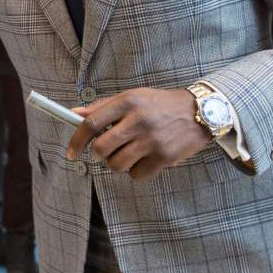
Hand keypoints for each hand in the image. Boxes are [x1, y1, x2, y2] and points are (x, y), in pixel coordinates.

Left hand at [65, 87, 210, 179]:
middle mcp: (139, 120)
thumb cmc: (160, 104)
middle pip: (101, 149)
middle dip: (98, 155)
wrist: (201, 111)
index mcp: (128, 102)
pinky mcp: (164, 157)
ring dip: (117, 163)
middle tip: (104, 152)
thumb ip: (103, 107)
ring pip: (117, 165)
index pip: (91, 123)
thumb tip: (74, 114)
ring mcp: (152, 140)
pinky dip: (136, 171)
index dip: (76, 140)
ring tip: (129, 153)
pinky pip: (136, 175)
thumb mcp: (132, 97)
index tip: (71, 152)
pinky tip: (145, 159)